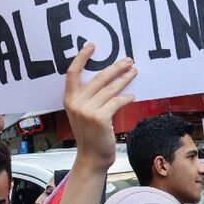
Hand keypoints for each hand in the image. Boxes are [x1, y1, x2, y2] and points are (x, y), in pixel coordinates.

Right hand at [64, 44, 136, 171]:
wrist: (92, 157)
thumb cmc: (90, 135)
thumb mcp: (82, 114)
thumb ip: (88, 98)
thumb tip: (108, 79)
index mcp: (69, 99)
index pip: (72, 73)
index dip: (81, 57)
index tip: (92, 46)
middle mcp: (76, 103)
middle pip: (98, 78)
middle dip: (115, 67)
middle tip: (128, 60)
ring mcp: (87, 110)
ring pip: (110, 89)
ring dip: (124, 79)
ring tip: (134, 72)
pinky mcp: (100, 118)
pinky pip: (116, 102)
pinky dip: (126, 98)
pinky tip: (132, 96)